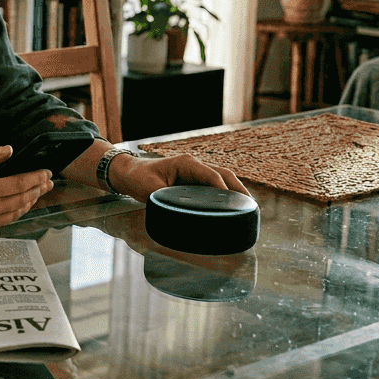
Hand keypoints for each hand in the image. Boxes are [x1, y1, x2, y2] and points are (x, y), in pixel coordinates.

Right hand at [0, 146, 53, 236]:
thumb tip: (8, 150)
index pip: (18, 185)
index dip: (35, 178)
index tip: (46, 172)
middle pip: (21, 201)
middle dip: (38, 190)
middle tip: (48, 182)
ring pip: (15, 214)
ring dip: (29, 202)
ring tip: (38, 193)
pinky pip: (3, 223)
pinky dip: (13, 213)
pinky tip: (17, 204)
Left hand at [108, 152, 247, 202]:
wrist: (128, 172)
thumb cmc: (137, 178)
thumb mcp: (150, 190)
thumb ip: (165, 200)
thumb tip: (179, 215)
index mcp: (186, 164)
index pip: (211, 174)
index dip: (224, 187)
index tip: (234, 201)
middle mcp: (194, 165)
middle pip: (224, 174)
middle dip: (239, 188)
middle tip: (251, 205)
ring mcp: (195, 171)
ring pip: (222, 178)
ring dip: (235, 190)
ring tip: (248, 206)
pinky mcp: (193, 179)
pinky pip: (214, 184)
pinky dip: (226, 192)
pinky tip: (233, 204)